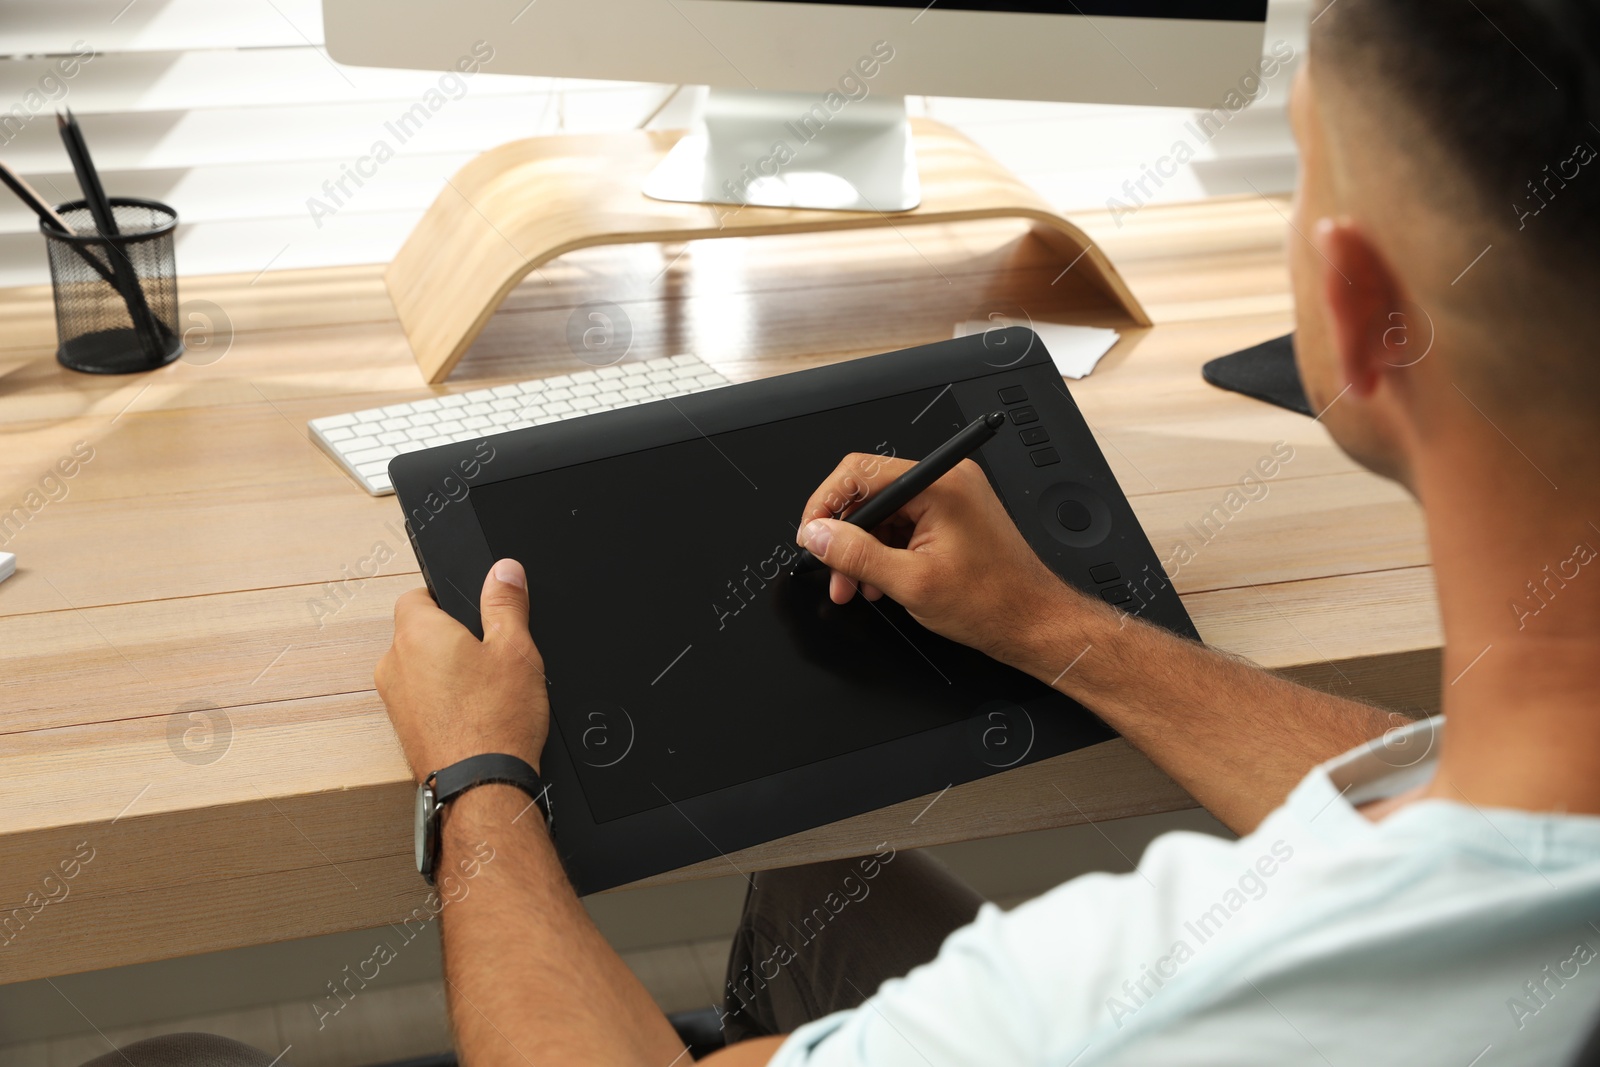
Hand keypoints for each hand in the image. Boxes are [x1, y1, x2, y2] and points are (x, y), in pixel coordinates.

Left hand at [375, 559, 549, 778]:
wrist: (482, 787)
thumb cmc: (495, 722)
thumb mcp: (516, 649)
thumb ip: (506, 602)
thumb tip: (504, 570)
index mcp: (417, 633)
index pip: (418, 595)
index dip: (447, 599)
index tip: (474, 613)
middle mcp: (394, 664)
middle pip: (418, 632)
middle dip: (450, 637)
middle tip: (488, 654)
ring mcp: (394, 700)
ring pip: (419, 668)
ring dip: (445, 672)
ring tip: (485, 690)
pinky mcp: (402, 729)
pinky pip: (419, 699)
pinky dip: (441, 700)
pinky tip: (474, 714)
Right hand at [796, 454, 1097, 668]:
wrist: (1032, 623)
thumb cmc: (991, 602)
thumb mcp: (910, 582)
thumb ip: (857, 554)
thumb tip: (818, 535)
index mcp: (940, 485)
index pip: (861, 472)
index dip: (827, 504)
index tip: (812, 535)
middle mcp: (947, 482)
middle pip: (870, 494)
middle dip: (845, 536)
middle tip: (832, 571)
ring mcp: (950, 499)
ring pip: (883, 514)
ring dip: (862, 550)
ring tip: (856, 586)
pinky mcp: (950, 518)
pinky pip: (902, 526)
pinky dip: (883, 553)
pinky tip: (878, 582)